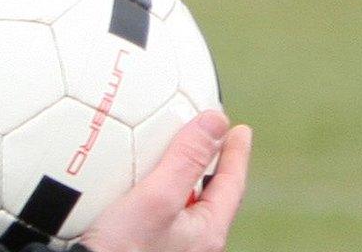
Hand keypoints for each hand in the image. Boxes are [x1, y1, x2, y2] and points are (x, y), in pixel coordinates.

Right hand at [76, 111, 251, 251]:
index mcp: (206, 233)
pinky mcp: (143, 247)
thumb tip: (216, 121)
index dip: (236, 153)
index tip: (239, 129)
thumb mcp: (158, 197)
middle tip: (210, 139)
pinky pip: (158, 214)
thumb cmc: (121, 250)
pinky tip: (137, 187)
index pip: (231, 184)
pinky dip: (155, 192)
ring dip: (179, 177)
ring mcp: (169, 247)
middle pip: (209, 194)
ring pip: (182, 204)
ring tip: (173, 157)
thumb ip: (187, 159)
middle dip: (210, 165)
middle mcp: (192, 244)